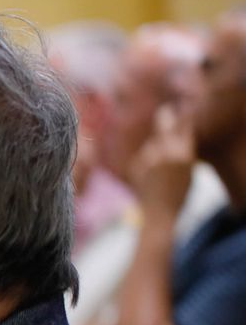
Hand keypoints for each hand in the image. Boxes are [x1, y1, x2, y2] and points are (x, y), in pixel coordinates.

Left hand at [131, 101, 195, 217]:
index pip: (183, 124)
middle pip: (164, 123)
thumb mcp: (188, 170)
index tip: (180, 111)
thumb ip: (181, 150)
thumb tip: (172, 134)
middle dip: (165, 116)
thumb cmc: (178, 194)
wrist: (159, 213)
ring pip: (152, 144)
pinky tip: (148, 177)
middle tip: (165, 111)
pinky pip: (143, 157)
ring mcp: (149, 157)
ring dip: (154, 150)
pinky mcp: (136, 164)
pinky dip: (145, 162)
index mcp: (183, 152)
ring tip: (157, 170)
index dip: (181, 117)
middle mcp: (165, 151)